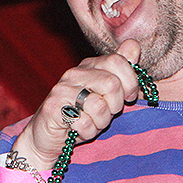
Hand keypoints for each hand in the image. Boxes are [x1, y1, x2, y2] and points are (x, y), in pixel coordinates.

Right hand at [14, 39, 141, 169]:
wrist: (48, 137)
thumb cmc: (82, 117)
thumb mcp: (107, 95)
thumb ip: (122, 71)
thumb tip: (133, 45)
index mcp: (90, 66)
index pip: (118, 61)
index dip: (131, 82)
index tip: (128, 97)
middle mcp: (75, 74)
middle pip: (112, 83)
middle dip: (116, 105)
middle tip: (107, 113)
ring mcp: (62, 89)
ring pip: (99, 105)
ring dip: (101, 122)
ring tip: (92, 123)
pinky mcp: (53, 107)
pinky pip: (84, 122)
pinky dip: (87, 132)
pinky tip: (79, 130)